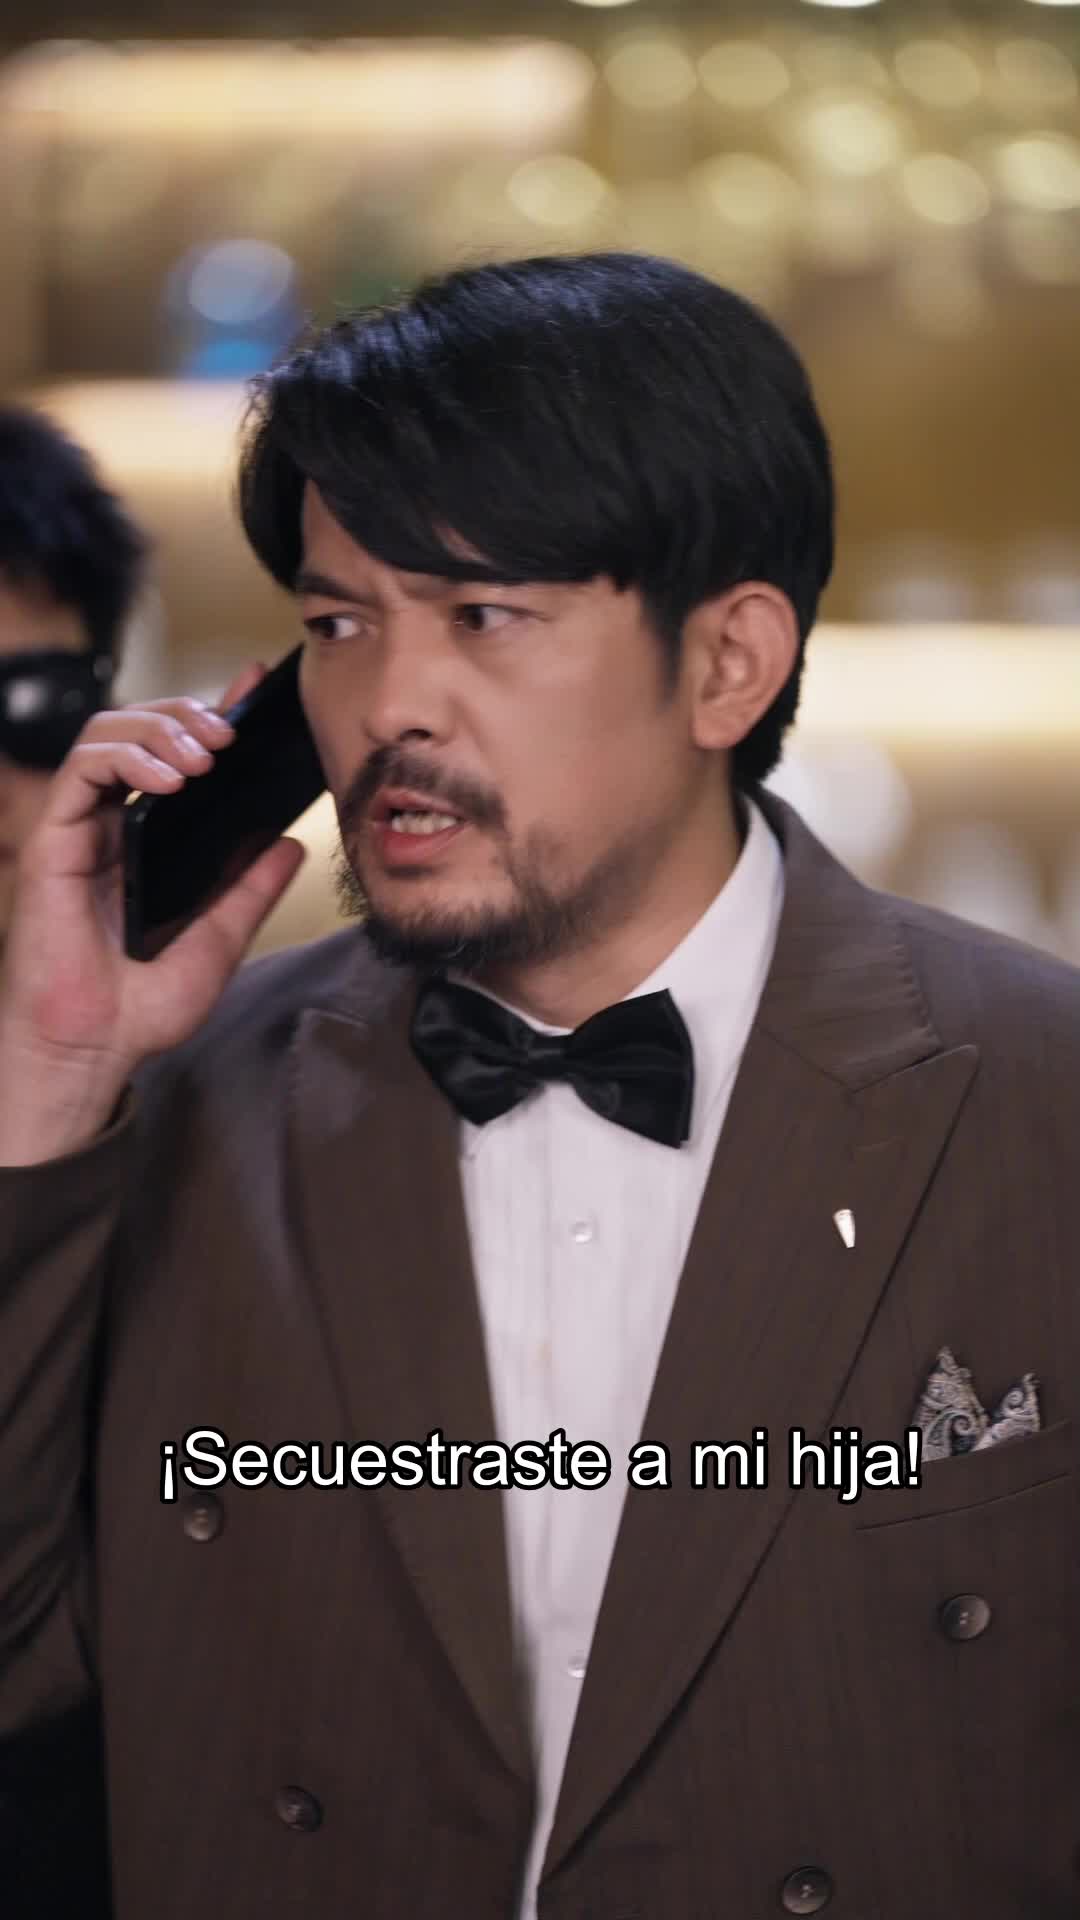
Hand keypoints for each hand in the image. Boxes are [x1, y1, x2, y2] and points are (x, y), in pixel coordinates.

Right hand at [0, 662, 306, 1151]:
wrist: (95, 1051)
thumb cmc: (139, 1010)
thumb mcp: (219, 940)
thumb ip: (249, 889)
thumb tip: (290, 843)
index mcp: (146, 842)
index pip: (178, 756)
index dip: (213, 713)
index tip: (256, 690)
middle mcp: (110, 827)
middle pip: (140, 729)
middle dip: (188, 713)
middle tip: (230, 731)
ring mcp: (79, 829)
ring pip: (107, 732)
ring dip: (160, 728)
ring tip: (204, 755)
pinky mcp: (53, 838)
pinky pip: (82, 767)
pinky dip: (126, 755)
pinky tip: (169, 776)